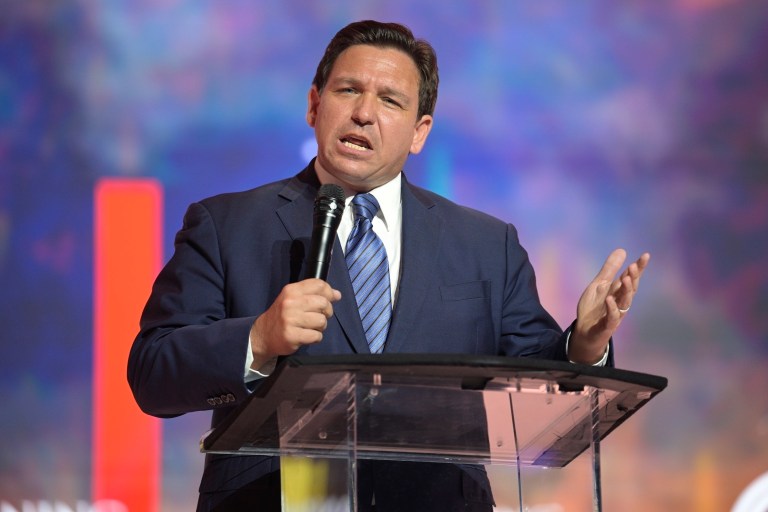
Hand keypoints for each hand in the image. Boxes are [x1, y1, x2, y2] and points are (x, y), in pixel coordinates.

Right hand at [249, 279, 340, 368]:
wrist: (263, 334)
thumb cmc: (283, 315)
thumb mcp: (293, 298)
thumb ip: (314, 294)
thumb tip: (337, 294)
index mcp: (291, 290)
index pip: (319, 285)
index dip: (329, 292)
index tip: (331, 299)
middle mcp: (290, 303)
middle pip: (324, 303)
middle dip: (327, 311)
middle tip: (319, 316)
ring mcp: (290, 319)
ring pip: (322, 321)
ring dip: (320, 326)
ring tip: (310, 327)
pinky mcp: (292, 335)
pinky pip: (316, 336)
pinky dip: (315, 338)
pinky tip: (307, 336)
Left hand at [569, 249, 649, 363]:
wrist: (584, 331)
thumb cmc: (594, 307)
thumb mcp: (599, 284)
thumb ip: (610, 269)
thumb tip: (622, 250)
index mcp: (618, 291)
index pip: (631, 278)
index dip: (639, 268)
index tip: (646, 255)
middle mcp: (620, 302)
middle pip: (630, 289)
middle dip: (633, 278)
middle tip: (633, 266)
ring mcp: (615, 314)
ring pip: (624, 302)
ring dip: (626, 291)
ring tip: (625, 279)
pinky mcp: (607, 325)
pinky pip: (612, 317)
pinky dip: (612, 308)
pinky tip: (610, 299)